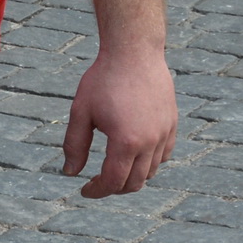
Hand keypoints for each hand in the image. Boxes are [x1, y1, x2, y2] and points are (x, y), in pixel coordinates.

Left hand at [62, 49, 176, 196]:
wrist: (134, 52)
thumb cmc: (103, 79)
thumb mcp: (81, 111)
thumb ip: (74, 145)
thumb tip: (70, 173)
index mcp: (125, 142)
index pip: (113, 182)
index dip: (97, 191)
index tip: (84, 190)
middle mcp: (149, 143)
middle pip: (134, 183)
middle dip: (114, 188)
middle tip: (97, 182)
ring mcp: (164, 134)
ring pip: (151, 172)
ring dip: (133, 177)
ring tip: (114, 168)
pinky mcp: (172, 124)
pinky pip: (163, 155)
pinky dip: (150, 163)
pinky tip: (134, 154)